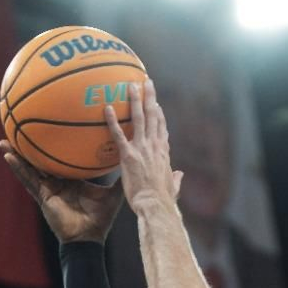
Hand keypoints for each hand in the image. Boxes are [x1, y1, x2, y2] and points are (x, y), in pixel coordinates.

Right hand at [0, 139, 124, 243]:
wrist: (90, 237)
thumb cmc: (101, 218)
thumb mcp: (113, 193)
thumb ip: (120, 177)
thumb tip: (132, 159)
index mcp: (72, 180)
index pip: (62, 160)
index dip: (55, 147)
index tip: (51, 130)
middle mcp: (58, 183)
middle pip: (41, 161)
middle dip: (32, 147)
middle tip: (21, 128)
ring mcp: (48, 189)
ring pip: (29, 168)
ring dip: (17, 155)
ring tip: (4, 139)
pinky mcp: (42, 196)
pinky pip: (28, 180)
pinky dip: (18, 168)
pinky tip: (8, 155)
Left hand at [104, 81, 182, 214]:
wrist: (155, 205)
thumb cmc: (163, 200)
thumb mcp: (173, 187)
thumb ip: (175, 179)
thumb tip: (179, 175)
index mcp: (163, 152)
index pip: (162, 128)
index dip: (159, 114)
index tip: (156, 104)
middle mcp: (154, 145)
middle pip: (153, 115)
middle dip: (150, 97)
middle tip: (146, 82)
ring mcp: (142, 148)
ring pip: (139, 118)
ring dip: (135, 100)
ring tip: (131, 84)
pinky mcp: (128, 155)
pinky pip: (118, 134)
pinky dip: (113, 120)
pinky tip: (107, 108)